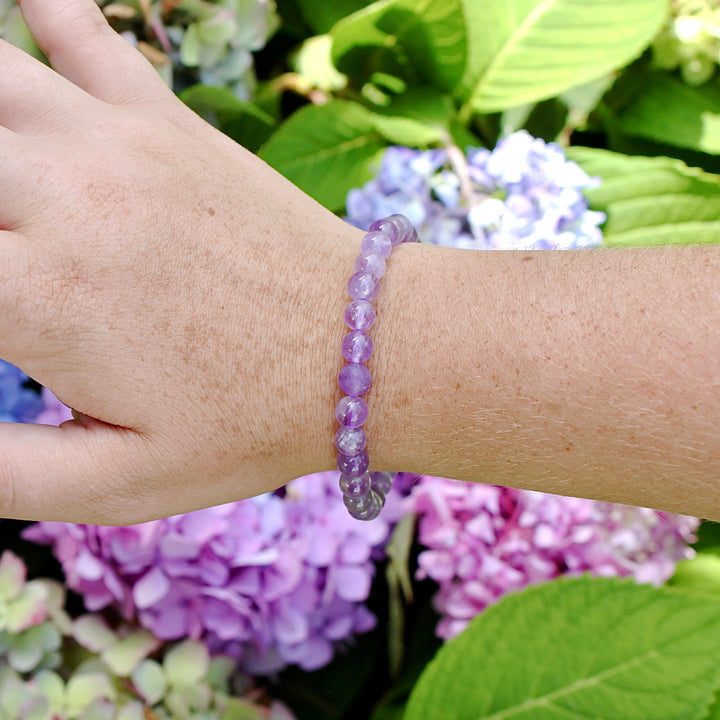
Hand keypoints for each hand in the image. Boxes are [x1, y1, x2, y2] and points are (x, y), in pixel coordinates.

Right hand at [0, 0, 358, 522]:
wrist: (362, 353)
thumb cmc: (251, 424)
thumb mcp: (121, 482)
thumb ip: (0, 470)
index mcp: (35, 298)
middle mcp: (61, 199)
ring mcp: (117, 144)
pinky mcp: (169, 122)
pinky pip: (83, 28)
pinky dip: (42, 7)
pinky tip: (24, 10)